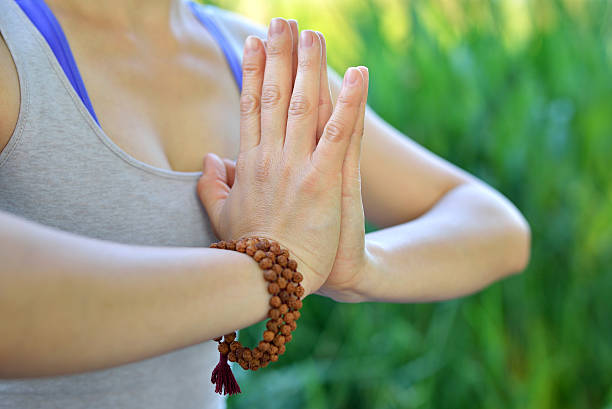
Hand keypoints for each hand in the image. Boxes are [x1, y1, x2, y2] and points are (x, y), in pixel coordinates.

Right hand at [197, 18, 365, 296]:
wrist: (272, 280)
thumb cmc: (251, 249)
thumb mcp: (222, 216)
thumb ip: (211, 185)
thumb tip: (207, 159)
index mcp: (249, 163)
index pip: (250, 106)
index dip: (252, 71)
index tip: (253, 42)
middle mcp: (270, 157)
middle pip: (274, 95)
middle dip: (279, 55)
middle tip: (283, 20)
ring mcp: (296, 167)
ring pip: (303, 105)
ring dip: (309, 66)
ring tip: (313, 33)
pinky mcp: (324, 181)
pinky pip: (339, 134)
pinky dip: (349, 103)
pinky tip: (358, 74)